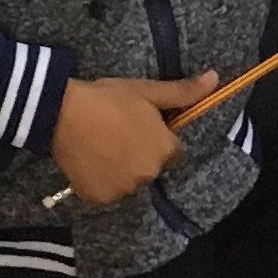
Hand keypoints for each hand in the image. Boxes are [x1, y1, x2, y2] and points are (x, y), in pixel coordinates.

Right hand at [49, 71, 219, 207]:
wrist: (61, 112)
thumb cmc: (108, 99)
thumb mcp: (147, 91)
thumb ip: (183, 92)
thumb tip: (216, 79)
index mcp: (164, 150)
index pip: (171, 153)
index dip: (156, 139)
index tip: (138, 128)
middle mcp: (148, 174)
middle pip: (150, 169)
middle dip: (139, 155)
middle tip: (117, 136)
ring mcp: (123, 189)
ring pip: (128, 182)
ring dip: (120, 171)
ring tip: (101, 147)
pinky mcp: (99, 198)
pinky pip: (107, 193)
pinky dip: (100, 183)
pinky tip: (91, 161)